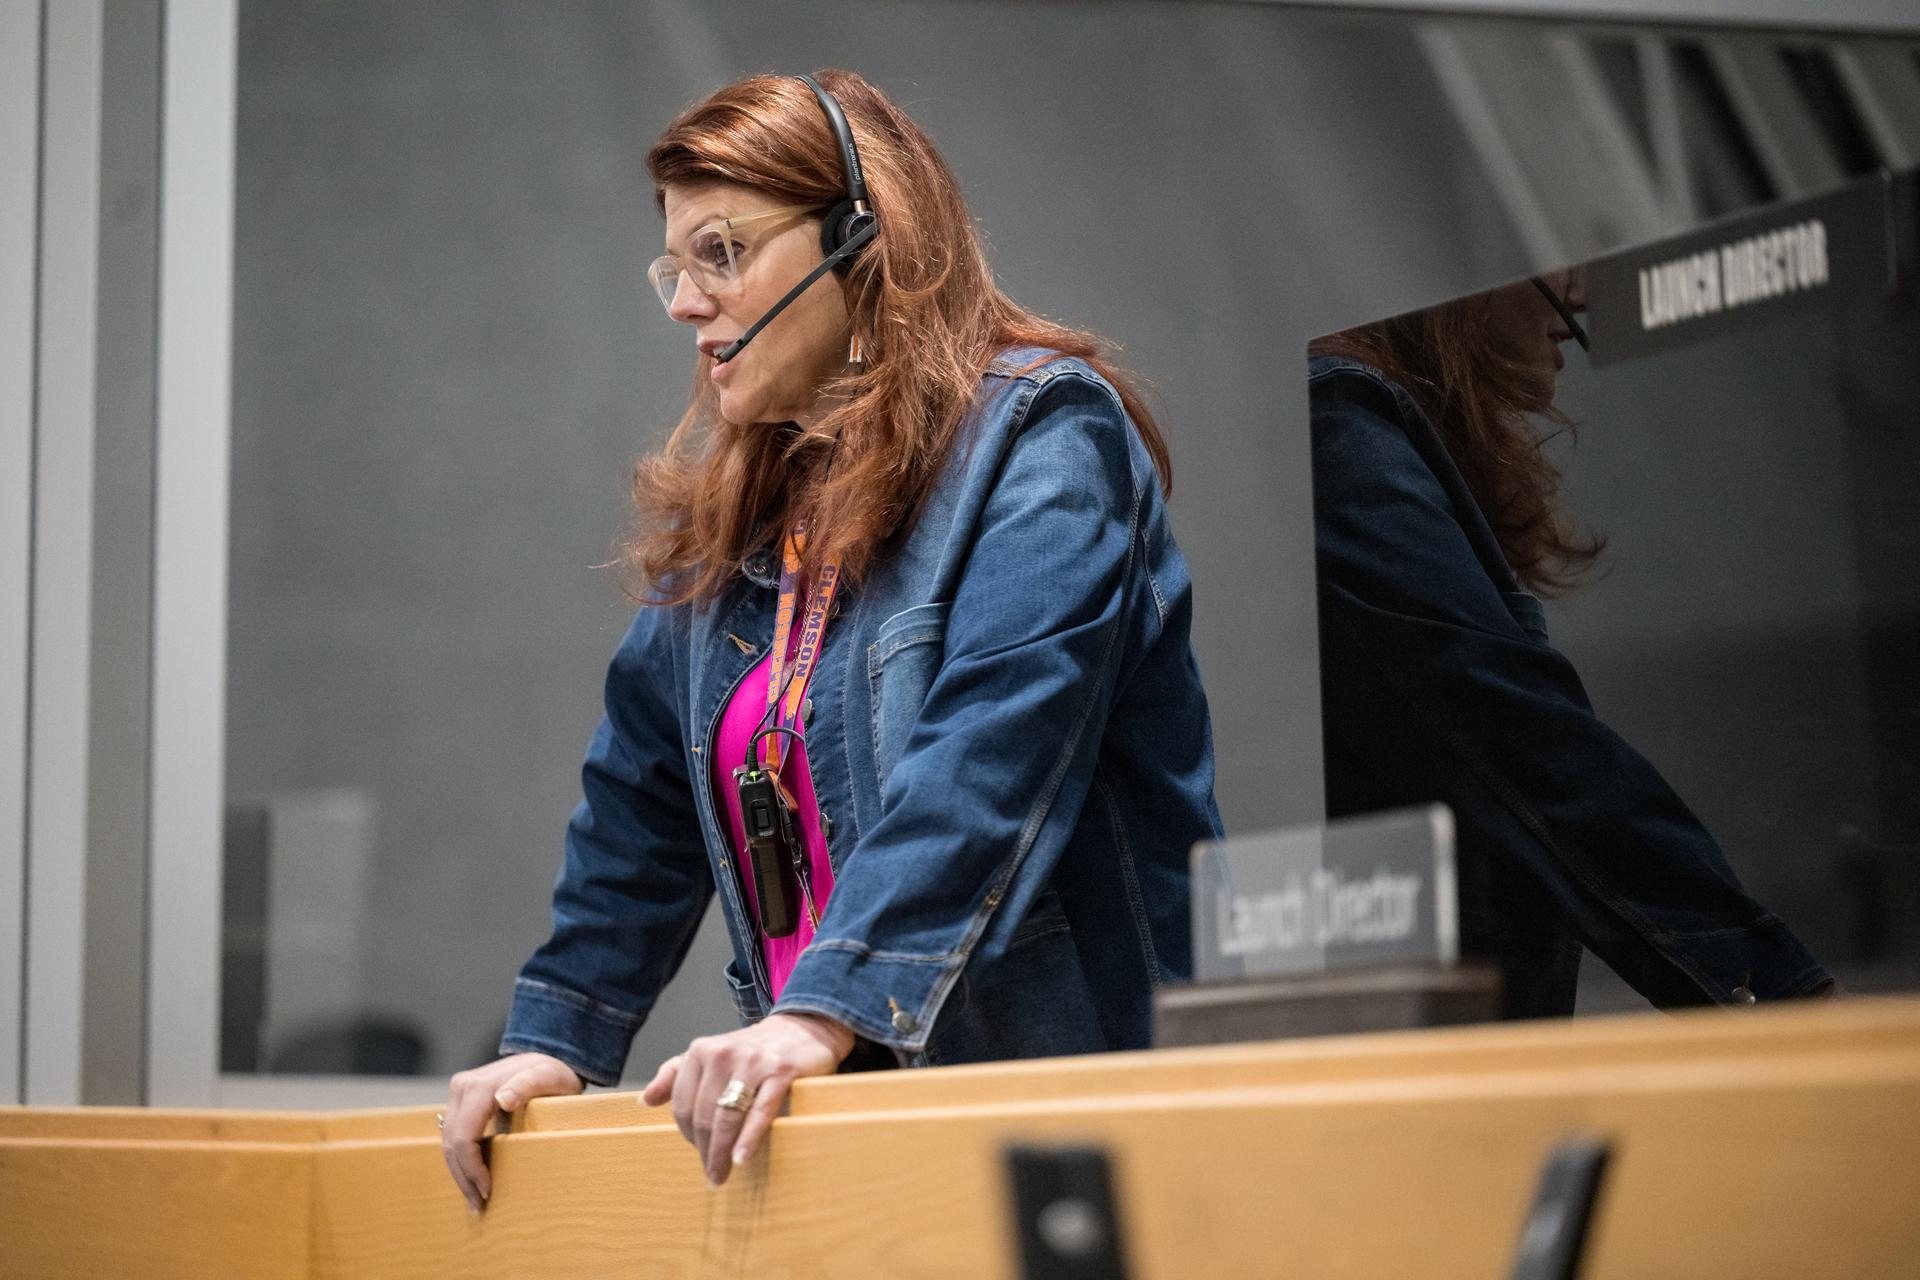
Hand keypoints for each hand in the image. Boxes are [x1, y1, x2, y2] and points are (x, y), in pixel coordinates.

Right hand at [440, 1052, 582, 1211]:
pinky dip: (461, 1161)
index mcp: (478, 1087)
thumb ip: (528, 1085)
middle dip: (464, 1178)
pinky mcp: (461, 1103)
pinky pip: (454, 1137)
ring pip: (448, 1143)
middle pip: (452, 1143)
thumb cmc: (553, 1071)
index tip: (487, 1191)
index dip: (472, 1168)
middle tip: (479, 1206)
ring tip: (475, 1200)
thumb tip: (503, 1100)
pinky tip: (472, 1180)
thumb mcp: (548, 1077)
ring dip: (460, 1173)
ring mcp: (459, 1095)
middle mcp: (462, 1088)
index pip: (463, 1137)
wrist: (548, 1057)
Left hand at [641, 1012, 855, 1186]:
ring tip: (721, 1174)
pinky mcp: (780, 1071)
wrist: (802, 1030)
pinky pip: (760, 1111)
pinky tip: (741, 1158)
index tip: (697, 1152)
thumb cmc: (752, 1050)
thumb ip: (675, 1074)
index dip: (687, 1134)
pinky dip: (748, 1138)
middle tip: (711, 1174)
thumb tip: (644, 1100)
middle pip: (704, 1114)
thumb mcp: (710, 1055)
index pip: (683, 1105)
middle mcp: (723, 1053)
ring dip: (721, 1152)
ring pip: (727, 1116)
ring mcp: (753, 1061)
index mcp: (701, 1050)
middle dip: (705, 1150)